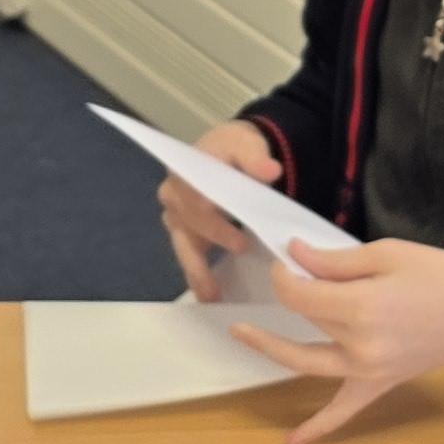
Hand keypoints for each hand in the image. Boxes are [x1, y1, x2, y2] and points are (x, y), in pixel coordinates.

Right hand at [160, 117, 281, 299]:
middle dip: (212, 245)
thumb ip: (256, 157)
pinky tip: (211, 296)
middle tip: (240, 256)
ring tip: (212, 296)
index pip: (195, 200)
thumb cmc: (234, 150)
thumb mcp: (247, 146)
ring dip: (197, 272)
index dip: (215, 223)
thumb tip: (270, 170)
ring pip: (184, 247)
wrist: (226, 154)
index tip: (239, 241)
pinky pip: (188, 256)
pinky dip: (198, 276)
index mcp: (185, 172)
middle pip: (188, 226)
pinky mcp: (184, 234)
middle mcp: (173, 196)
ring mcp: (176, 218)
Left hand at [236, 239, 443, 443]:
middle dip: (292, 292)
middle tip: (285, 273)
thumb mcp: (388, 254)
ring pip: (306, 361)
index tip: (289, 257)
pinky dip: (317, 429)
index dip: (286, 273)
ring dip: (270, 348)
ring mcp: (366, 371)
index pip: (300, 293)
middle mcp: (358, 344)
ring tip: (241, 332)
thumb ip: (335, 261)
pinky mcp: (378, 385)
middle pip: (306, 317)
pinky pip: (343, 412)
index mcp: (360, 306)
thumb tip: (295, 258)